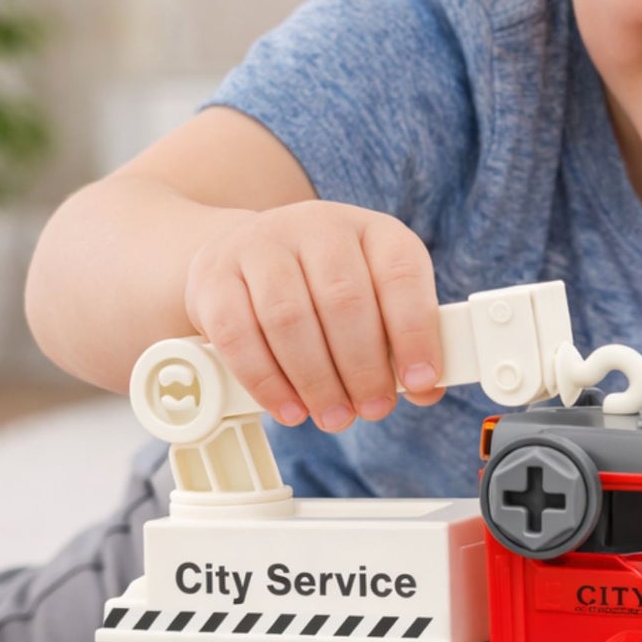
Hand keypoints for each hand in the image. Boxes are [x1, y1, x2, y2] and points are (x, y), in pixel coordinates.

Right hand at [184, 200, 444, 431]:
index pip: (401, 274)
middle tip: (372, 409)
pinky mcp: (215, 276)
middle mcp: (317, 226)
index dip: (415, 332)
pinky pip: (239, 335)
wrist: (242, 258)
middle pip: (344, 299)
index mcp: (372, 230)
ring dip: (316, 379)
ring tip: (334, 416)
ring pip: (289, 318)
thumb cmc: (322, 291)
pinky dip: (267, 381)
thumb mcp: (373, 303)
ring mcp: (261, 244)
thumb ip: (402, 343)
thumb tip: (427, 389)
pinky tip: (289, 409)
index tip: (420, 381)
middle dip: (363, 367)